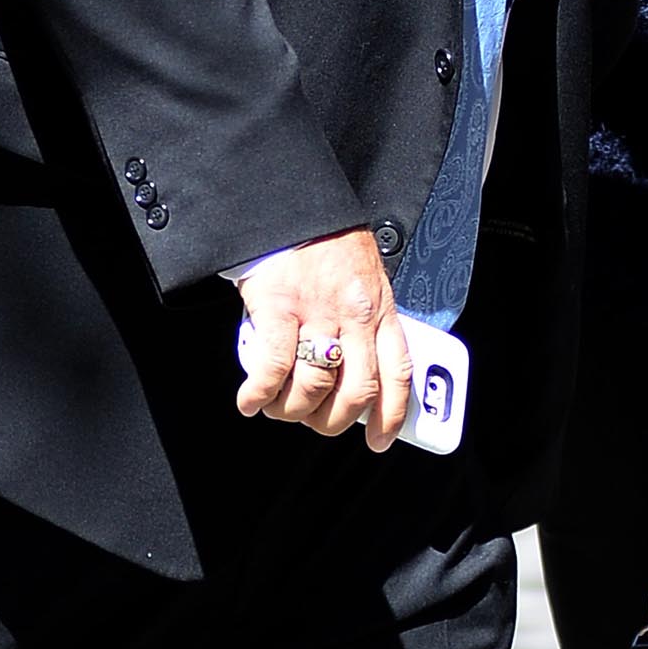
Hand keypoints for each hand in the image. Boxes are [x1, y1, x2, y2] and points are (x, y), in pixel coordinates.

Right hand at [236, 231, 412, 450]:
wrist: (290, 207)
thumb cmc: (326, 248)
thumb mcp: (365, 282)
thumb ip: (366, 323)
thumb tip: (355, 373)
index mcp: (380, 310)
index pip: (396, 373)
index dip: (389, 416)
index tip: (378, 441)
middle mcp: (354, 315)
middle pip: (355, 391)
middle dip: (333, 421)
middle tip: (315, 422)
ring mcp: (316, 312)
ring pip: (313, 386)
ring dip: (293, 410)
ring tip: (279, 409)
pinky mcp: (278, 307)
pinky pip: (272, 367)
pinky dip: (260, 394)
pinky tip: (251, 402)